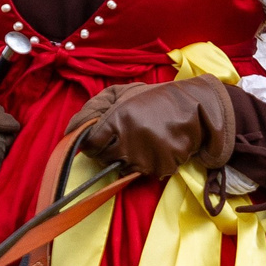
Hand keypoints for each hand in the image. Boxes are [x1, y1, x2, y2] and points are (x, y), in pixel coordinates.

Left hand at [71, 76, 237, 182]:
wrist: (194, 109)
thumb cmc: (153, 99)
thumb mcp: (121, 93)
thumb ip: (92, 108)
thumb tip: (71, 130)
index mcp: (117, 120)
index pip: (90, 145)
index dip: (92, 142)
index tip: (98, 138)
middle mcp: (129, 142)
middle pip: (104, 159)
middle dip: (108, 149)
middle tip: (123, 136)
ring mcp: (145, 158)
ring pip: (122, 168)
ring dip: (127, 157)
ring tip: (140, 140)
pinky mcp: (160, 169)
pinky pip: (143, 172)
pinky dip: (146, 163)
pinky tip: (154, 148)